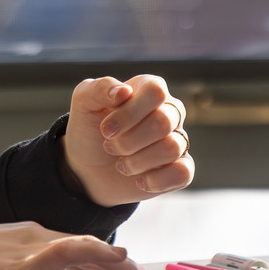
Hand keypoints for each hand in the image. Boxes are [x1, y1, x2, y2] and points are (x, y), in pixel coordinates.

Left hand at [63, 75, 194, 207]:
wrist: (88, 168)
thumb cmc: (90, 129)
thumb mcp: (84, 103)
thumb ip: (100, 88)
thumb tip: (124, 92)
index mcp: (149, 89)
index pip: (155, 92)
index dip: (130, 113)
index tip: (105, 129)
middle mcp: (169, 111)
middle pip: (163, 122)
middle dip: (128, 141)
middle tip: (109, 147)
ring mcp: (177, 139)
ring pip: (172, 148)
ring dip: (137, 162)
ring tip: (120, 165)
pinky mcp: (180, 168)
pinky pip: (184, 172)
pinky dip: (156, 180)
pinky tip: (138, 181)